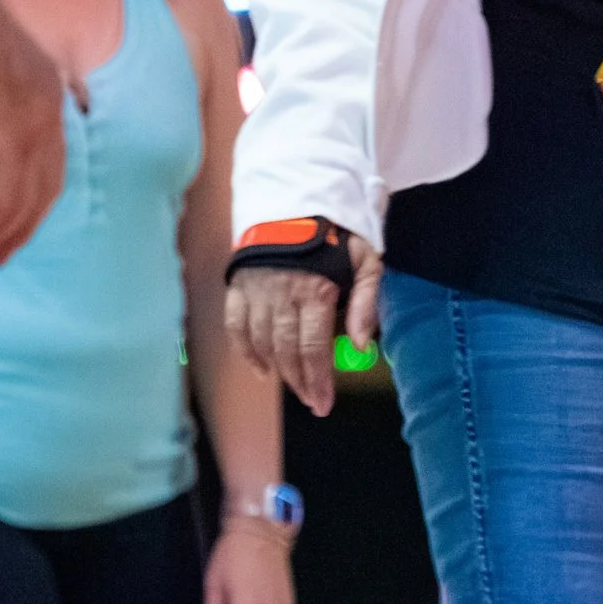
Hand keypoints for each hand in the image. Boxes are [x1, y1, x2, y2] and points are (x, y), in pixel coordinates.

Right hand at [0, 0, 66, 263]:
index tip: (10, 220)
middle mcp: (50, 115)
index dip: (33, 195)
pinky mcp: (8, 139)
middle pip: (46, 187)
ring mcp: (33, 128)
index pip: (49, 159)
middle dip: (22, 227)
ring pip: (24, 200)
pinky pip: (2, 198)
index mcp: (46, 96)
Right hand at [224, 236, 381, 418]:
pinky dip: (245, 351)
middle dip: (300, 382)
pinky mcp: (238, 286)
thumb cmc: (335, 234)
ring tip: (292, 384)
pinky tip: (259, 368)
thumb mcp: (366, 260)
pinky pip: (235, 326)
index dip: (318, 381)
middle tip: (312, 401)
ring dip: (276, 370)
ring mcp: (256, 291)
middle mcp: (282, 295)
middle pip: (288, 352)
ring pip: (262, 343)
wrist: (295, 199)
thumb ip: (367, 302)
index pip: (314, 349)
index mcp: (315, 291)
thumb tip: (363, 346)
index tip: (323, 404)